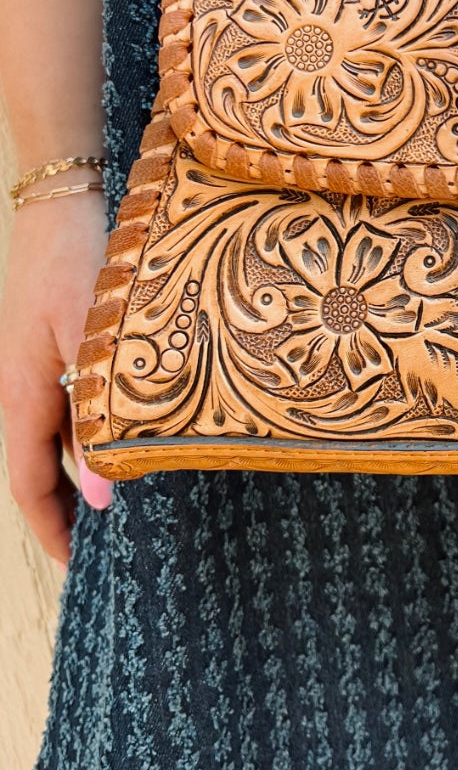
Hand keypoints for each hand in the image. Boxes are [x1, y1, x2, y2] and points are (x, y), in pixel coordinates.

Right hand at [0, 192, 110, 564]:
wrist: (63, 202)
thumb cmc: (78, 266)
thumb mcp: (91, 347)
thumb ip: (95, 420)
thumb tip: (98, 496)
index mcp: (22, 396)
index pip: (27, 485)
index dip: (51, 529)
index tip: (78, 566)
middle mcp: (21, 388)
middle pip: (38, 467)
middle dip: (67, 510)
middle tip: (111, 545)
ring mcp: (35, 366)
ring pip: (54, 437)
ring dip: (79, 472)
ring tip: (124, 500)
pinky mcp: (53, 346)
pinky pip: (65, 406)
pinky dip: (87, 434)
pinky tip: (123, 435)